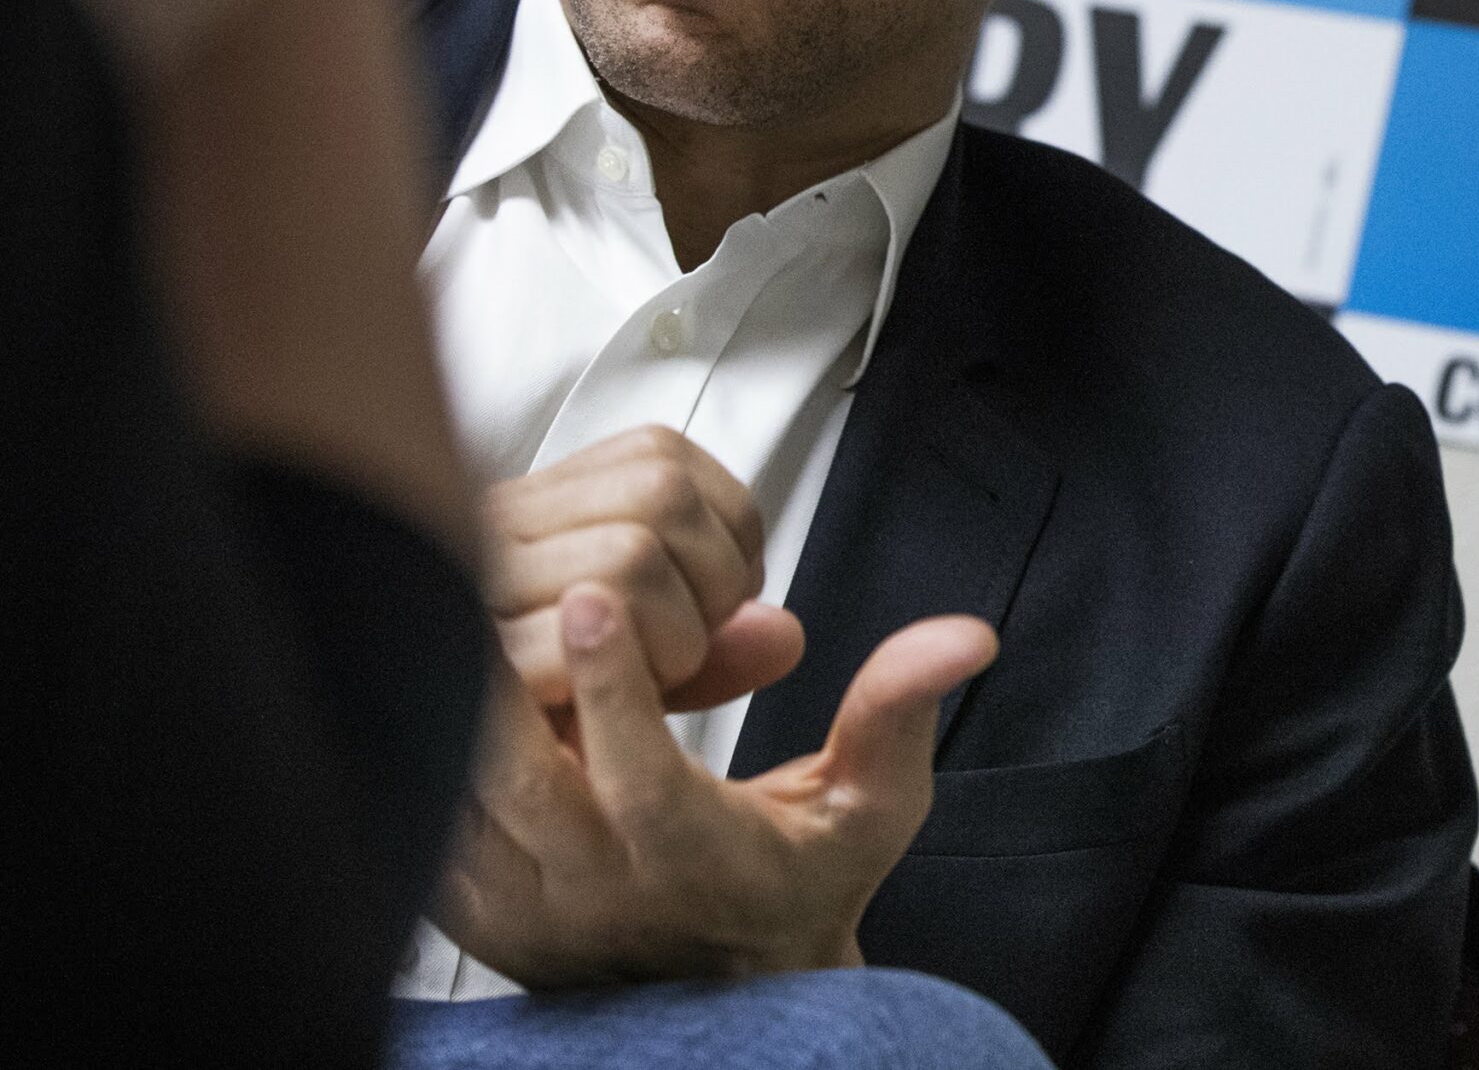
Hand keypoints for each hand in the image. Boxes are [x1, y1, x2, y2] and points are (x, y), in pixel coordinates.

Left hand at [439, 584, 997, 982]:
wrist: (723, 994)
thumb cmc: (799, 885)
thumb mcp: (871, 807)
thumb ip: (898, 711)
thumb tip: (962, 636)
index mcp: (696, 866)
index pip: (640, 781)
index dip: (613, 688)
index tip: (593, 596)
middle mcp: (595, 898)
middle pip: (518, 786)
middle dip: (501, 676)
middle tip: (490, 574)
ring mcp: (517, 910)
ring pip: (454, 798)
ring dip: (452, 702)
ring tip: (453, 601)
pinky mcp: (464, 906)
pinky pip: (425, 814)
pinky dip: (425, 739)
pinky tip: (440, 665)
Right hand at [485, 426, 804, 713]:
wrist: (425, 813)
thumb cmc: (541, 732)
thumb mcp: (635, 671)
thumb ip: (713, 644)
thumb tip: (785, 637)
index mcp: (531, 508)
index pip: (661, 455)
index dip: (728, 523)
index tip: (728, 591)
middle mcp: (494, 527)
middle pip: (660, 492)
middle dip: (715, 577)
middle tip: (693, 649)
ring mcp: (474, 586)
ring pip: (633, 552)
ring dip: (674, 636)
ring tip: (648, 684)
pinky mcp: (468, 655)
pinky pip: (587, 630)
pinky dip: (629, 676)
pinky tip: (609, 713)